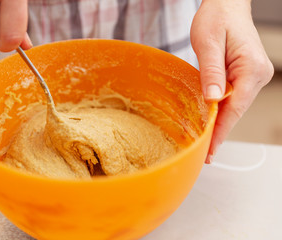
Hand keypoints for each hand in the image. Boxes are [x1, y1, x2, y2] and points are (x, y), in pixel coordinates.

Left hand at [191, 0, 273, 162]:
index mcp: (251, 69)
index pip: (235, 108)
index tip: (210, 149)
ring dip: (219, 121)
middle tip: (204, 153)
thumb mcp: (208, 44)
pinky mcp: (246, 74)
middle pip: (236, 110)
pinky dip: (221, 109)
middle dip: (219, 130)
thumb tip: (213, 100)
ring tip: (205, 141)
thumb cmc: (217, 18)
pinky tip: (211, 120)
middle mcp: (257, 75)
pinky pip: (233, 97)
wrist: (226, 5)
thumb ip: (211, 73)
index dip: (221, 130)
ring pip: (234, 105)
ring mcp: (254, 75)